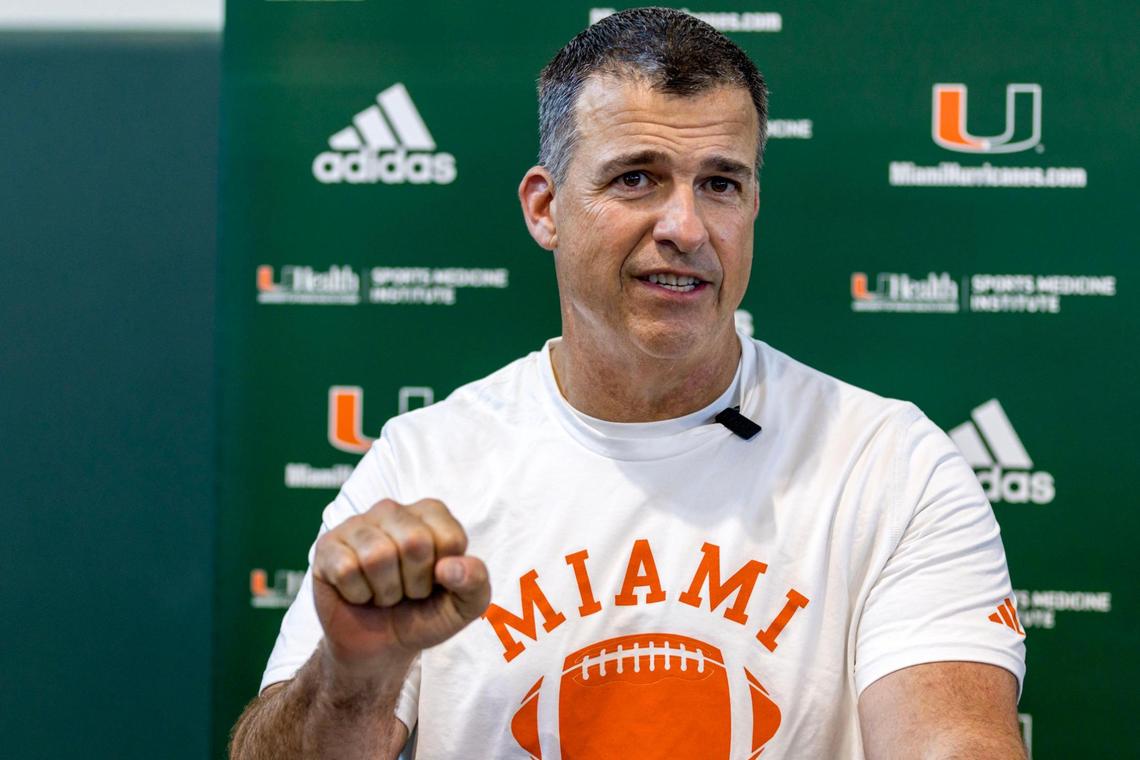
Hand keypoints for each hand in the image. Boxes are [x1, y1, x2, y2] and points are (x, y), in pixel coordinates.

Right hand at [312, 498, 490, 670]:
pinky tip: (358, 593)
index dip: (444, 575)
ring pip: (377, 556)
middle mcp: (393, 510)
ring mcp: (357, 524)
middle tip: (406, 591)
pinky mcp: (327, 545)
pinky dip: (357, 595)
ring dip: (385, 592)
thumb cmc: (423, 614)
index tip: (435, 583)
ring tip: (383, 593)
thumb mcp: (464, 606)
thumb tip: (449, 567)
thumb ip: (475, 582)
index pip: (450, 538)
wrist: (379, 646)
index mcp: (431, 513)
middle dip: (414, 584)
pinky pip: (346, 570)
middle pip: (414, 542)